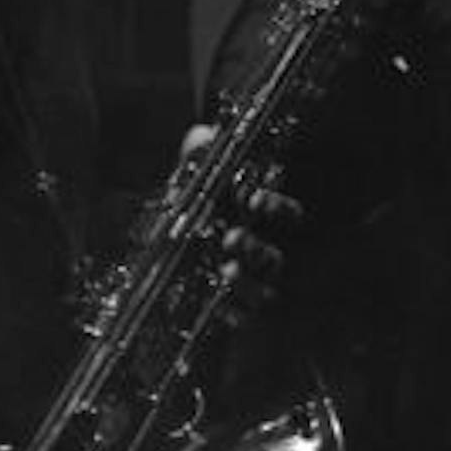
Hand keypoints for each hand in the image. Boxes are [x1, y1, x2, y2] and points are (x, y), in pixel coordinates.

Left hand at [179, 125, 300, 305]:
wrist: (165, 242)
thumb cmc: (191, 201)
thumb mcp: (192, 175)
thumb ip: (199, 155)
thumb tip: (200, 136)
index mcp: (255, 221)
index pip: (285, 216)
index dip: (276, 209)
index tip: (254, 200)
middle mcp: (257, 252)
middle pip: (271, 258)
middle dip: (255, 249)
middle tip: (232, 238)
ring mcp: (243, 281)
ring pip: (262, 288)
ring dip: (248, 283)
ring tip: (224, 272)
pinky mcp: (225, 304)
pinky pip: (240, 315)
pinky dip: (235, 314)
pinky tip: (222, 311)